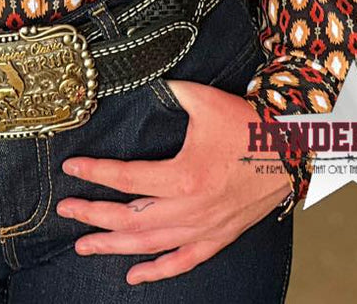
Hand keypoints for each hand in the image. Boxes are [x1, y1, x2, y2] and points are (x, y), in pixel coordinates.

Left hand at [57, 78, 291, 286]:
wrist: (290, 149)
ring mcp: (204, 228)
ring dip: (114, 246)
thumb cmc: (247, 124)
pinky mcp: (218, 237)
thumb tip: (144, 80)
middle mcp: (190, 209)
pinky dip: (156, 272)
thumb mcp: (203, 99)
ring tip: (84, 245)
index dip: (94, 173)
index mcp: (183, 176)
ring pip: (150, 245)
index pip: (126, 178)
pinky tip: (134, 276)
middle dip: (92, 215)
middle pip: (129, 219)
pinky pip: (183, 261)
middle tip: (66, 210)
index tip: (71, 169)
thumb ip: (169, 91)